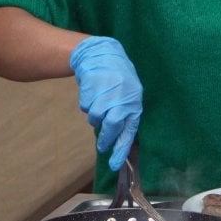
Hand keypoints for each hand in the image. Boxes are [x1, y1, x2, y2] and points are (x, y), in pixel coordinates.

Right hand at [70, 36, 141, 170]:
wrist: (102, 54)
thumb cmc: (118, 78)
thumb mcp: (128, 95)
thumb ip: (124, 115)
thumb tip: (118, 140)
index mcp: (134, 102)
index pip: (128, 130)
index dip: (121, 149)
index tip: (114, 165)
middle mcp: (120, 99)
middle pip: (110, 127)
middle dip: (105, 138)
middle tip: (102, 146)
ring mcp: (104, 94)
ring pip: (95, 119)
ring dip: (95, 117)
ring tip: (100, 103)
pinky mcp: (90, 90)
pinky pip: (86, 108)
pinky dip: (87, 104)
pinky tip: (93, 92)